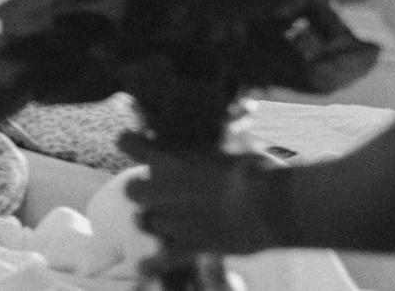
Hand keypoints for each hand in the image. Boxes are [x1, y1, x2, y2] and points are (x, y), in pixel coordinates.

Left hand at [118, 131, 282, 255]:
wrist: (267, 204)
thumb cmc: (251, 165)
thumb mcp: (229, 139)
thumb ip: (210, 139)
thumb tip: (221, 126)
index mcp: (165, 157)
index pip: (127, 143)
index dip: (131, 142)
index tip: (136, 141)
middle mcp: (158, 189)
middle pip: (131, 189)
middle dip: (143, 188)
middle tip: (162, 187)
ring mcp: (169, 220)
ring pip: (143, 222)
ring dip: (152, 218)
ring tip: (167, 217)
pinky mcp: (186, 247)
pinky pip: (160, 259)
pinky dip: (151, 265)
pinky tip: (142, 267)